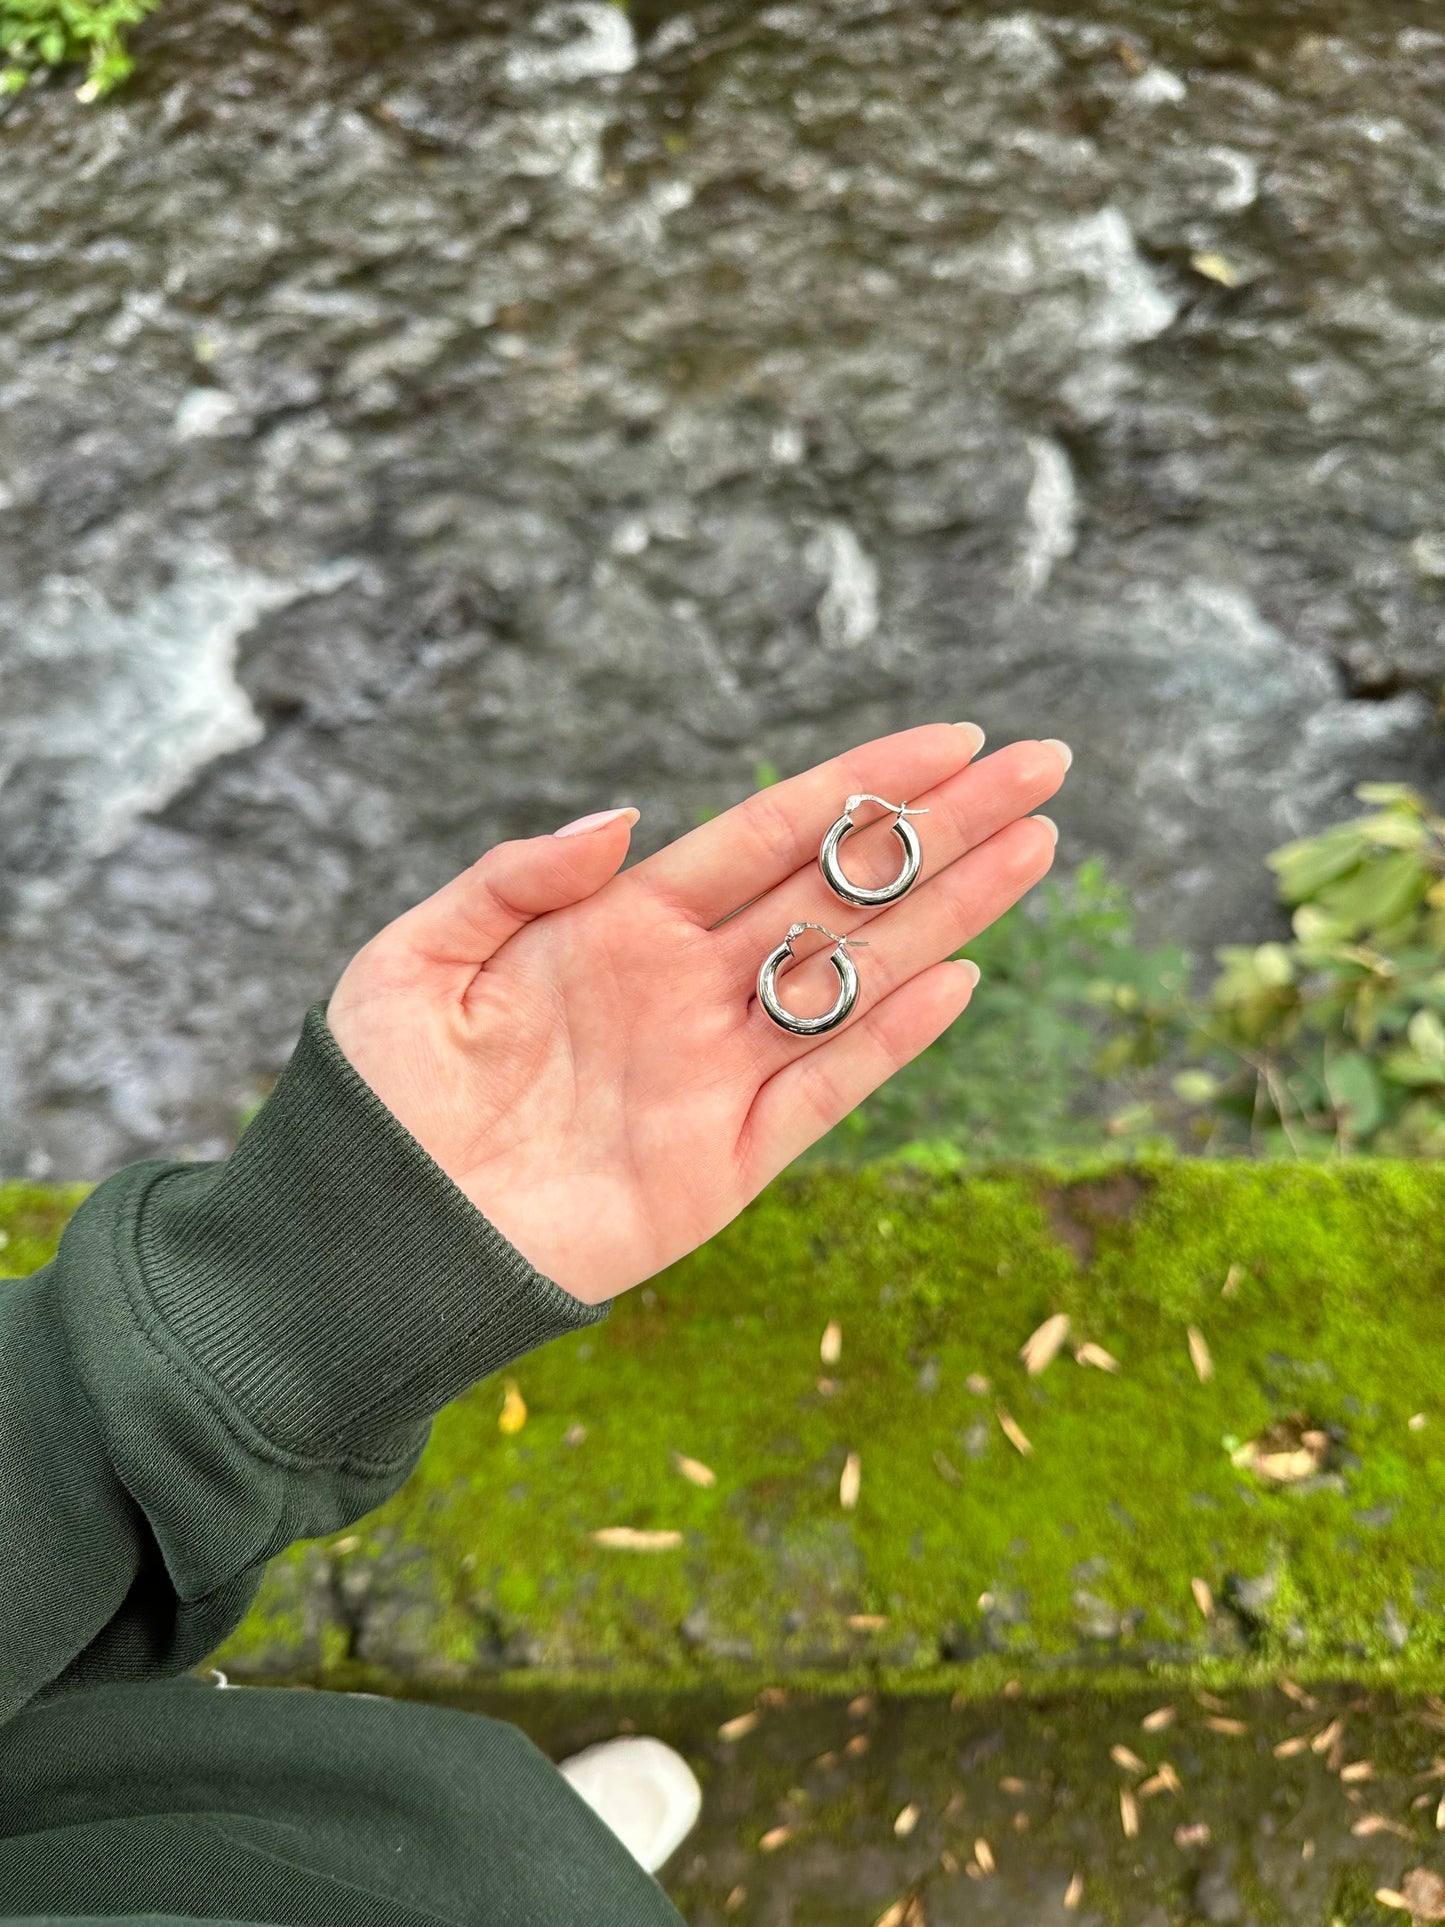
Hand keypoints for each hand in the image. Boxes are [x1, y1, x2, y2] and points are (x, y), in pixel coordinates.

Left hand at [327, 724, 1066, 1302]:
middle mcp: (691, 986)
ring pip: (859, 974)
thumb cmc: (378, 1093)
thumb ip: (516, 876)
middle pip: (842, 889)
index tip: (952, 738)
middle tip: (1041, 767)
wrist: (372, 1237)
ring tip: (1038, 846)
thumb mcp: (418, 955)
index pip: (770, 832)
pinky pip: (826, 1088)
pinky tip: (959, 981)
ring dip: (949, 912)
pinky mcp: (728, 1161)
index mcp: (624, 924)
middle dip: (944, 827)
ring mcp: (719, 1070)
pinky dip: (890, 1040)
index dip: (862, 783)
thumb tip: (623, 816)